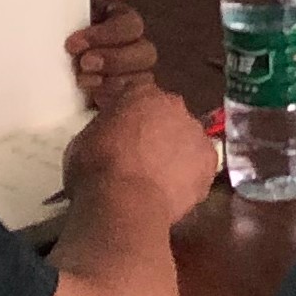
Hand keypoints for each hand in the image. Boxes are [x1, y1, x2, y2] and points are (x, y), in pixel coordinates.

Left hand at [67, 0, 158, 100]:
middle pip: (144, 53)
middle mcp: (117, 48)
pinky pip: (126, 104)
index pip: (132, 25)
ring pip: (141, 79)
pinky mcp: (103, 104)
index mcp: (108, 21)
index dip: (109, 34)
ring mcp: (112, 78)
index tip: (73, 44)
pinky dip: (114, 101)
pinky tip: (92, 98)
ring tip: (82, 81)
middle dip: (115, 58)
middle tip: (81, 64)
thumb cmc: (29, 15)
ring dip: (114, 80)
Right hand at [67, 77, 216, 222]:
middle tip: (143, 158)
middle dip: (159, 133)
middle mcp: (174, 105)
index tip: (126, 136)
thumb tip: (110, 135)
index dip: (133, 118)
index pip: (140, 97)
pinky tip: (175, 192)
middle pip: (168, 116)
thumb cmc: (95, 168)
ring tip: (160, 180)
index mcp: (141, 94)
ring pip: (187, 140)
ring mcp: (195, 132)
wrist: (124, 201)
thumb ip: (105, 128)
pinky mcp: (210, 160)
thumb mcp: (85, 139)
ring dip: (177, 154)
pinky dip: (191, 177)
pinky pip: (200, 166)